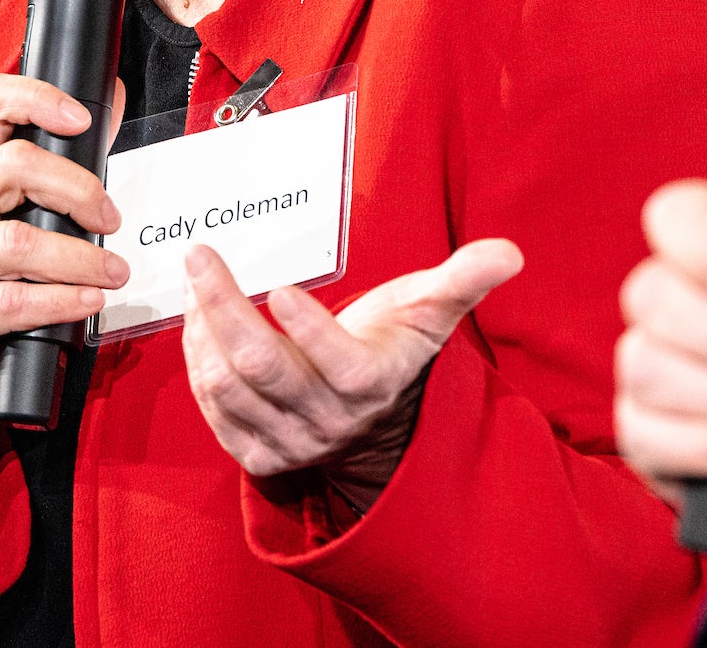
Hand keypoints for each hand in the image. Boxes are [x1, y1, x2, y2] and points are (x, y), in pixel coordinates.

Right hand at [0, 73, 128, 602]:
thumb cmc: (9, 273)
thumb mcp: (33, 210)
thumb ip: (71, 157)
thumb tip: (113, 97)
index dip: (36, 98)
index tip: (82, 119)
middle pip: (12, 166)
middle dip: (78, 190)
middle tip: (112, 218)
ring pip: (16, 242)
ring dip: (80, 256)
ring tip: (113, 271)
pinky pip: (12, 302)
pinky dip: (62, 301)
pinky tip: (89, 301)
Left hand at [181, 238, 524, 511]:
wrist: (371, 420)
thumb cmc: (392, 345)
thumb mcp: (428, 310)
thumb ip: (463, 280)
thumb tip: (510, 253)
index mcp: (372, 383)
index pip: (340, 366)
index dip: (310, 329)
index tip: (282, 287)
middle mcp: (328, 420)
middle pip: (263, 369)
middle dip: (224, 307)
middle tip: (201, 256)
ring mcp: (288, 440)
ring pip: (228, 386)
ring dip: (202, 328)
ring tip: (199, 279)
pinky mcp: (256, 452)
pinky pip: (213, 407)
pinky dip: (197, 360)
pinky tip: (196, 320)